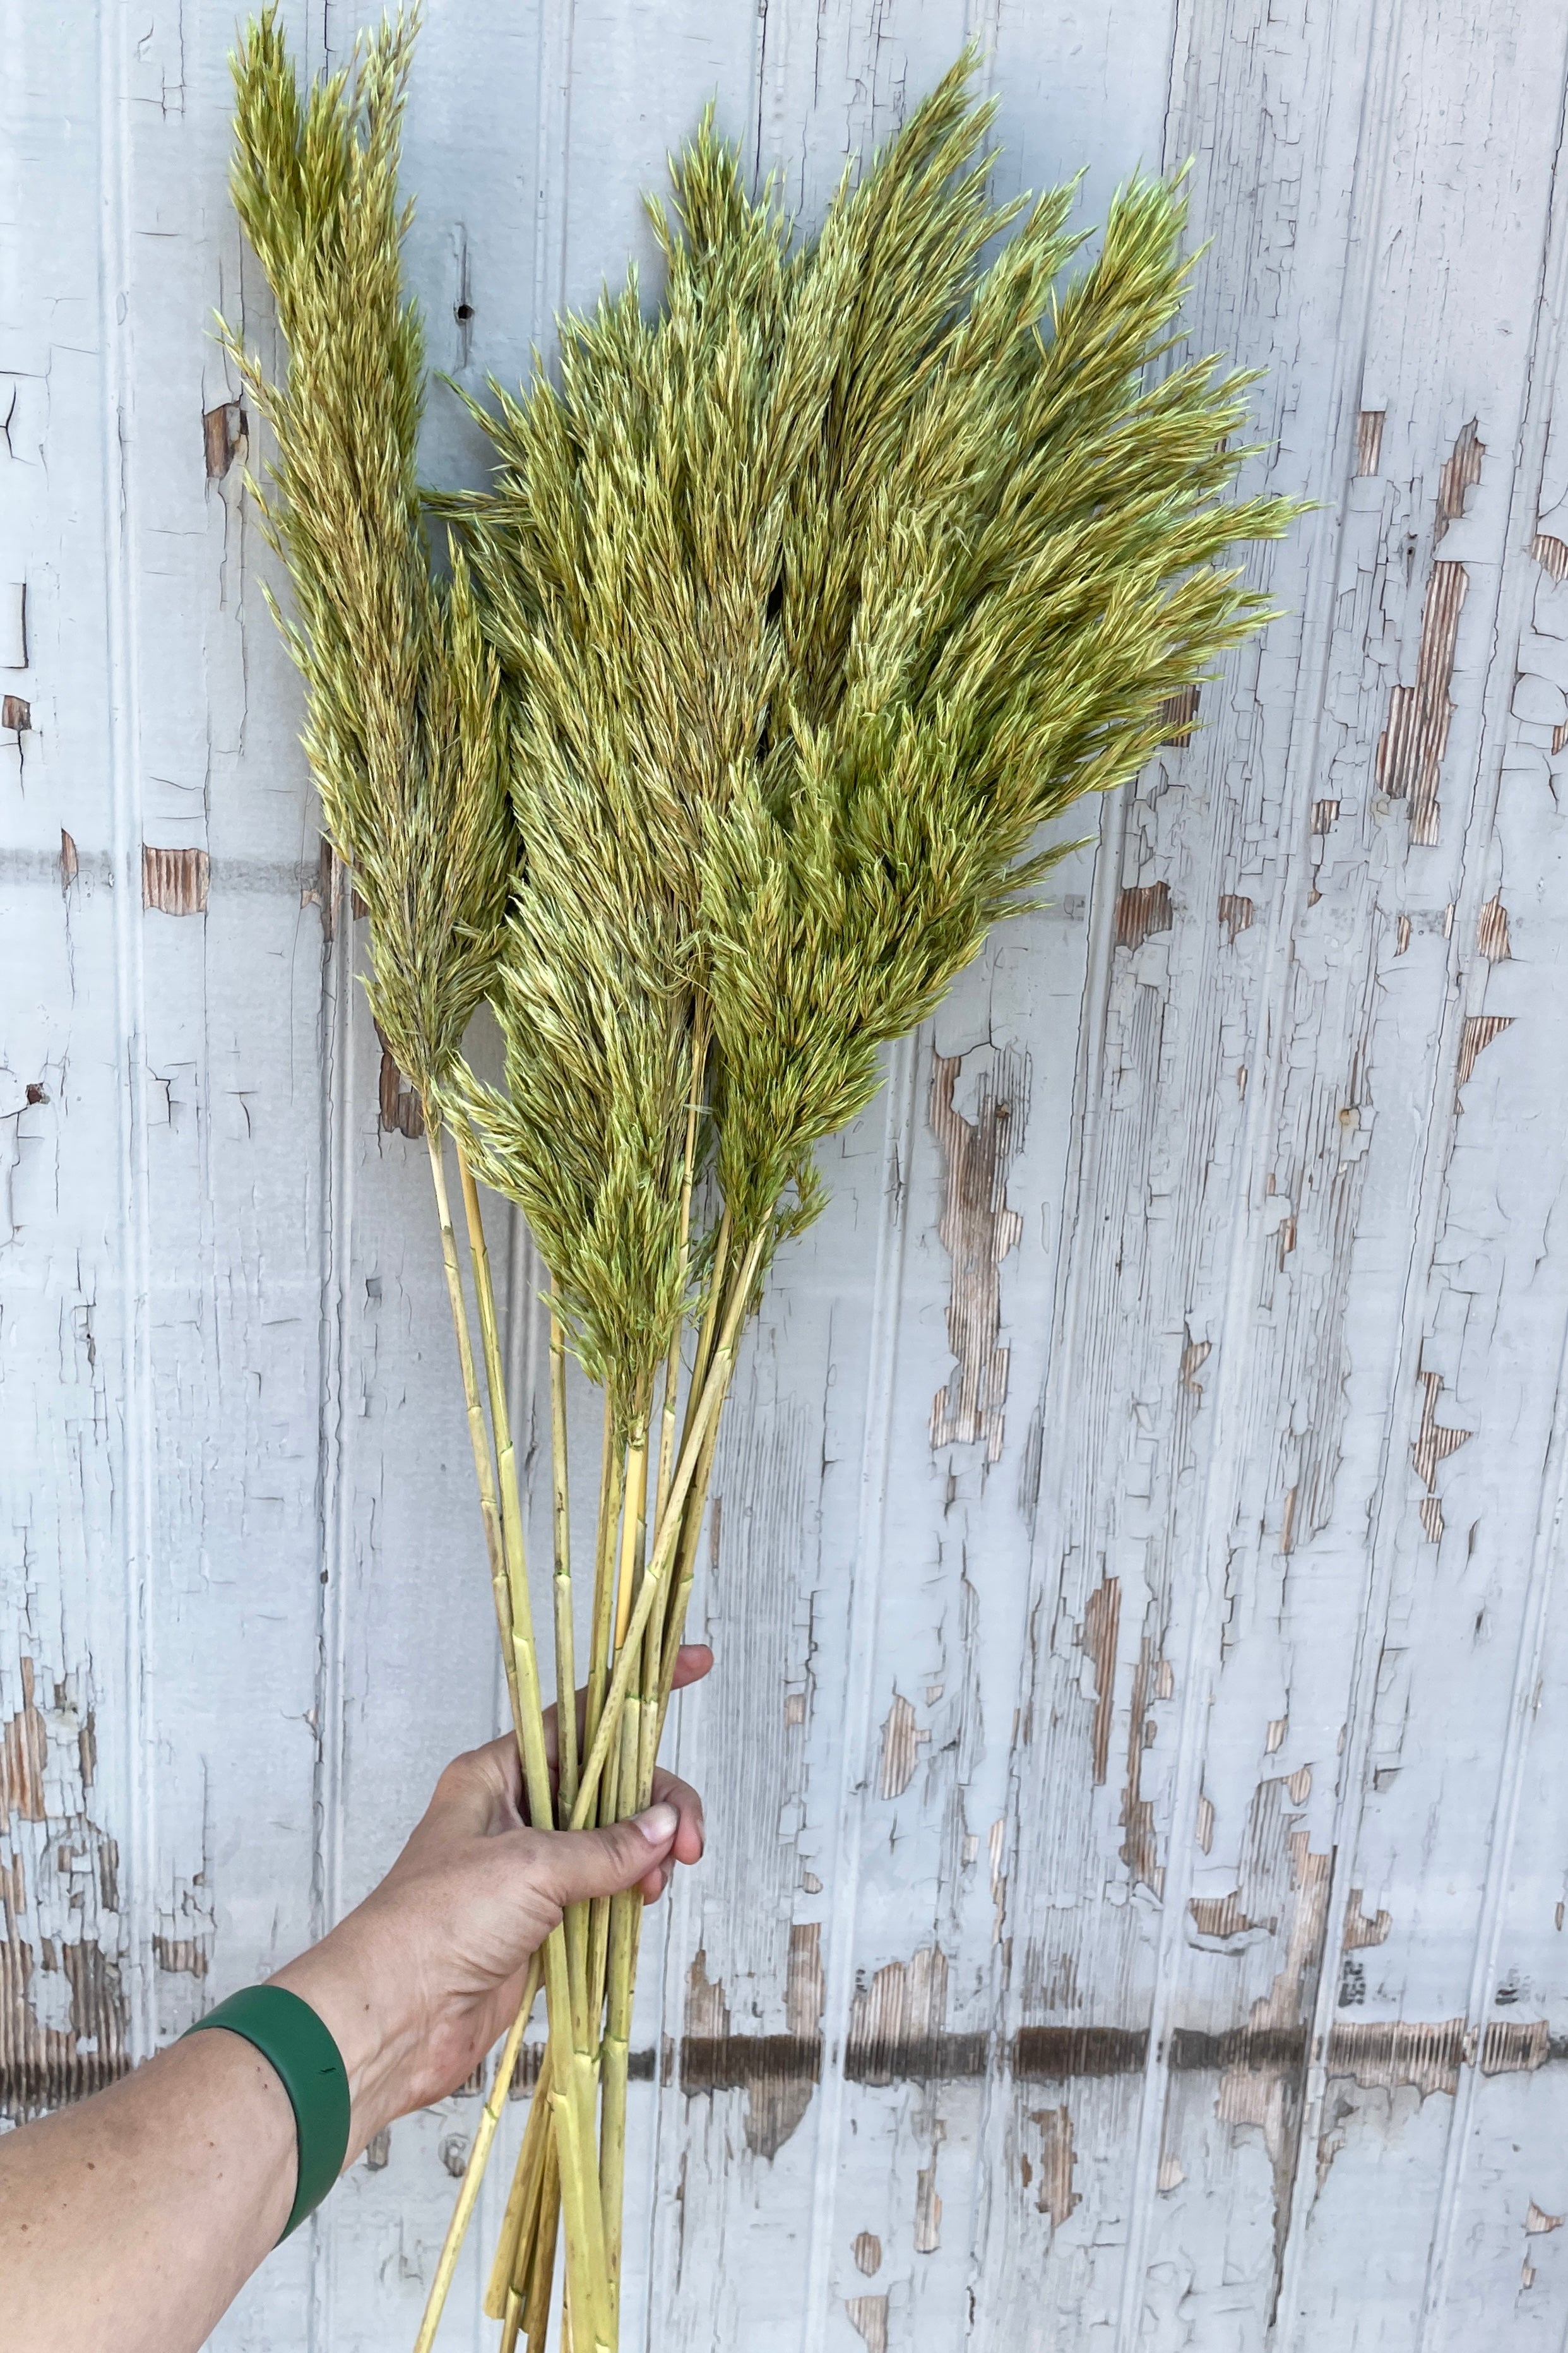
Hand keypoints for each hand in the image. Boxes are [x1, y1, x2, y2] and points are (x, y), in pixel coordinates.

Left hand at [274, 1645, 711, 2158]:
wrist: (395, 2018)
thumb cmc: (437, 1922)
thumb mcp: (529, 1867)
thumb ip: (604, 1846)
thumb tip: (662, 1827)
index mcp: (496, 1775)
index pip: (580, 1716)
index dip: (637, 1693)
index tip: (698, 1664)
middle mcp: (515, 1813)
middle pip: (609, 1782)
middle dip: (657, 1803)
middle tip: (689, 1842)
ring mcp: (530, 1869)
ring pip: (614, 1839)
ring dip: (648, 1854)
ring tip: (658, 1884)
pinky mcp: (542, 1922)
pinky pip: (604, 1891)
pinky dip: (632, 1893)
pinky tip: (643, 1904)